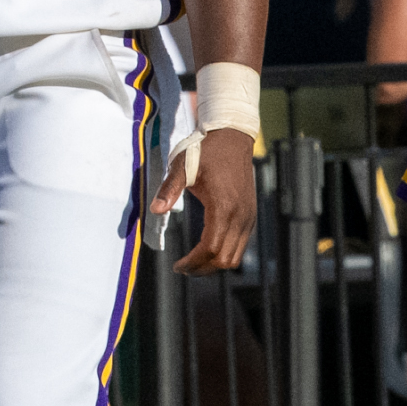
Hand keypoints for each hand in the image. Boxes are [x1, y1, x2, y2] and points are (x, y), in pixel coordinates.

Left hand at [152, 128, 257, 273]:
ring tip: (194, 261)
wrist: (232, 137)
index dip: (192, 262)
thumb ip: (169, 189)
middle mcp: (240, 215)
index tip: (176, 265)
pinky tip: (209, 247)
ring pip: (235, 256)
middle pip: (224, 259)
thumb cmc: (207, 150)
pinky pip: (241, 244)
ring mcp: (248, 215)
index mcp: (223, 206)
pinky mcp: (250, 213)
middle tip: (183, 267)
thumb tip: (156, 210)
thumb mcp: (184, 166)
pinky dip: (225, 252)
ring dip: (214, 263)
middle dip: (202, 268)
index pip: (210, 249)